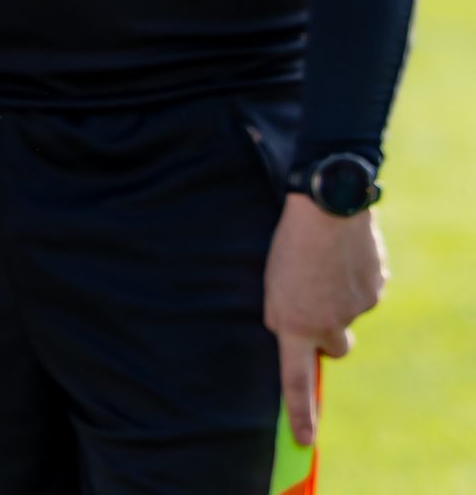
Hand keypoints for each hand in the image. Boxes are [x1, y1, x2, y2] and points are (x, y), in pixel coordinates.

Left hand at [264, 195, 385, 446]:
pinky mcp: (376, 289)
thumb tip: (302, 334)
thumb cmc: (285, 242)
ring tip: (320, 261)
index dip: (300, 411)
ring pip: (347, 312)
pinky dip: (353, 278)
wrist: (325, 207)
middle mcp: (328, 323)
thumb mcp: (270, 283)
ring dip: (336, 296)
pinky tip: (340, 253)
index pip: (294, 378)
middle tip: (315, 305)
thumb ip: (285, 315)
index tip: (304, 439)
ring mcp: (357, 309)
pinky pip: (363, 291)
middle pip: (334, 348)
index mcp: (292, 323)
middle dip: (327, 336)